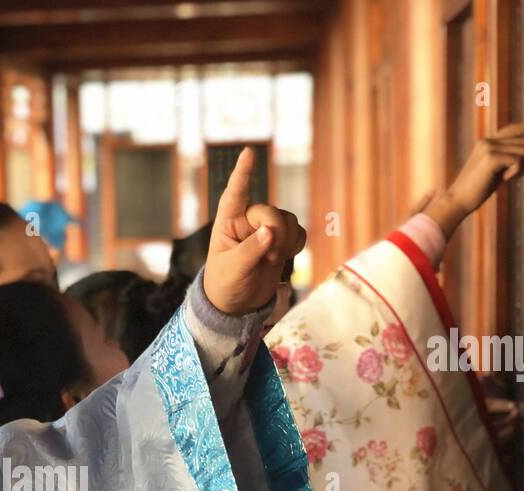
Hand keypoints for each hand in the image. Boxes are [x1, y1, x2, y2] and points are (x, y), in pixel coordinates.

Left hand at [203, 147, 305, 315]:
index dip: (242, 173)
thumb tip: (270, 232)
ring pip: (288, 219)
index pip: (234, 194)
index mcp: (227, 223)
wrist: (237, 304)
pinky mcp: (281, 240)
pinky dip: (296, 244)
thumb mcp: (232, 270)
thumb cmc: (225, 284)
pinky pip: (299, 232)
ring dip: (286, 241)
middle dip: (275, 233)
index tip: (248, 152)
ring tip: (271, 261)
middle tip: (268, 258)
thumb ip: (250, 251)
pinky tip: (284, 258)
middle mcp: (247, 221)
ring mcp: (266, 229)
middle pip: (271, 212)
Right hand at [424, 121, 523, 237]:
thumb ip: (505, 158)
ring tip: (507, 178)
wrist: (457, 201)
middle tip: (513, 176)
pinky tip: (503, 180)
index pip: (514, 128)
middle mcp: (488, 141)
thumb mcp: (493, 170)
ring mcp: (489, 147)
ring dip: (522, 167)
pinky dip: (515, 173)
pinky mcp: (491, 158)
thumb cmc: (476, 190)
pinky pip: (518, 161)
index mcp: (487, 142)